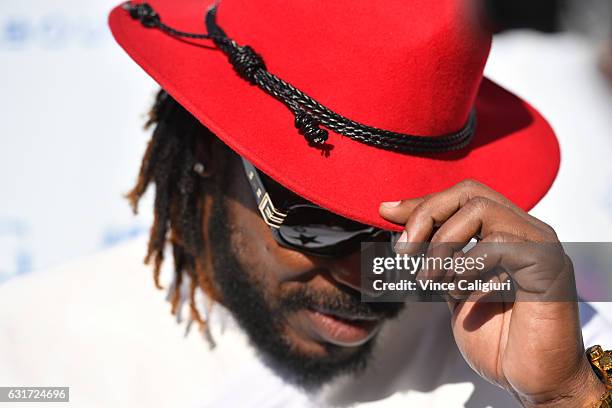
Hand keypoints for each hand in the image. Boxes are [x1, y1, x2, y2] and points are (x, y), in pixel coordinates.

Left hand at [379, 179, 604, 406]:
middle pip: (469, 192)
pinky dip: (469, 266)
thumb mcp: (452, 289)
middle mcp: (524, 230)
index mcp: (503, 232)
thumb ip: (436, 259)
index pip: (460, 197)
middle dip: (426, 215)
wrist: (533, 379)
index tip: (385, 212)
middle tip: (404, 251)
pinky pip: (500, 245)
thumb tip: (403, 234)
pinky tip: (463, 294)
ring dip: (442, 245)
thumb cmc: (496, 338)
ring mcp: (539, 244)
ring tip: (431, 279)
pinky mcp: (549, 264)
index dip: (421, 203)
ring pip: (480, 210)